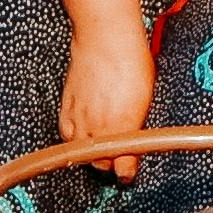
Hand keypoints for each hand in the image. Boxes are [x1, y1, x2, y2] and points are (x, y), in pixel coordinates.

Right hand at [58, 26, 155, 183]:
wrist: (105, 38)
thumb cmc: (131, 61)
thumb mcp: (146, 96)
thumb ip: (139, 124)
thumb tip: (142, 140)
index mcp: (123, 126)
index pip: (122, 165)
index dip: (126, 172)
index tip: (128, 174)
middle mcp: (99, 127)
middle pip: (100, 163)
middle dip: (110, 163)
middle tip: (118, 159)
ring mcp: (80, 119)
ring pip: (81, 153)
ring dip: (92, 154)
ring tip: (101, 147)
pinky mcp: (66, 109)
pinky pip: (67, 136)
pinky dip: (74, 139)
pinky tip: (82, 135)